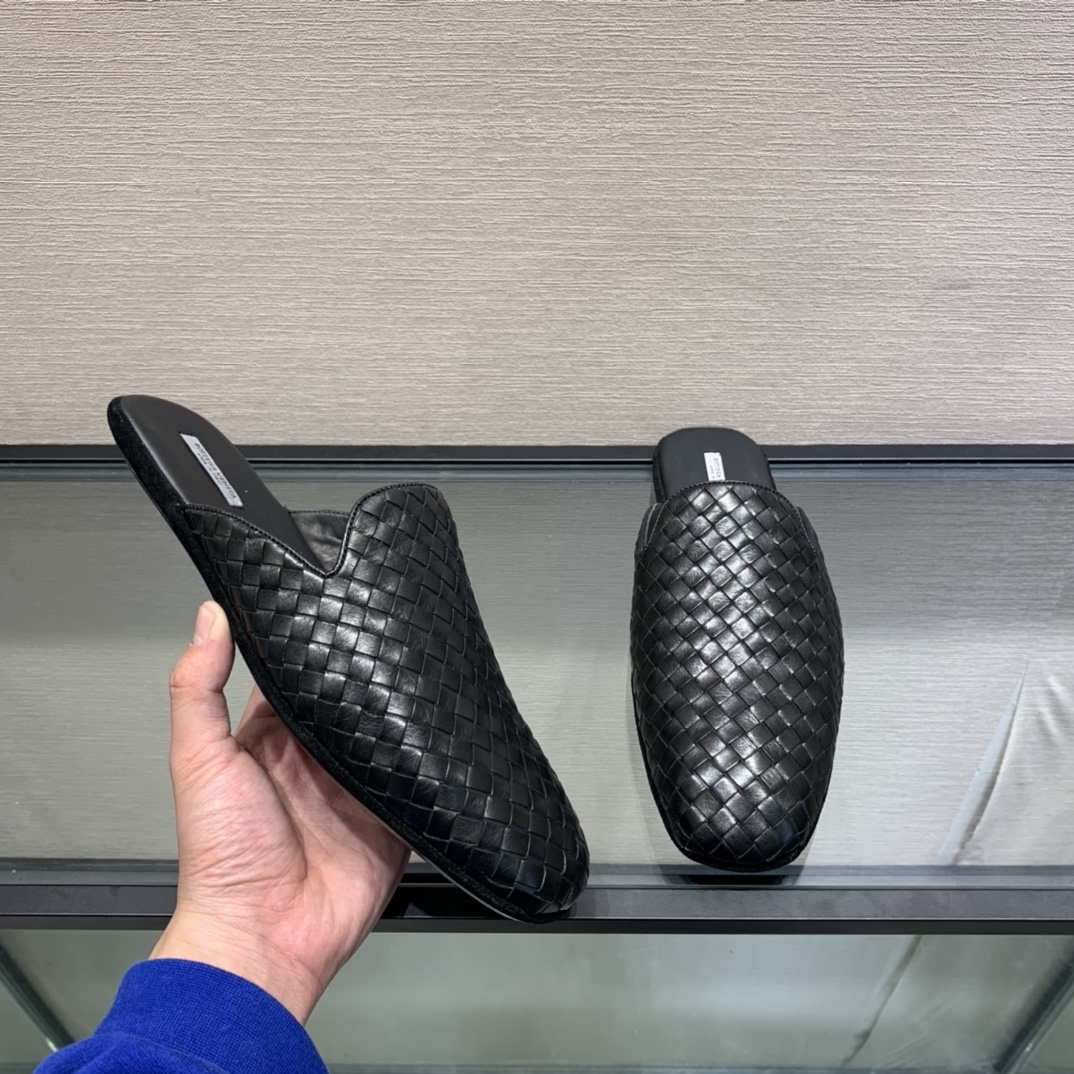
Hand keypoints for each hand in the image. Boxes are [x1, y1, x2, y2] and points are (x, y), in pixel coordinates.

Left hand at [150, 601, 409, 1022]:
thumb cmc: (222, 858)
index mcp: (268, 744)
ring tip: (425, 678)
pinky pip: (414, 783)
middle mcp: (313, 764)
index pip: (294, 680)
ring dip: (401, 717)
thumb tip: (208, 618)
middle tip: (393, 638)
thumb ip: (198, 689)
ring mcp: (353, 792)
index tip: (331, 611)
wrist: (264, 938)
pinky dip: (427, 764)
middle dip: (368, 678)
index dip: (311, 649)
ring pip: (385, 737)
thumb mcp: (200, 761)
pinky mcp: (388, 820)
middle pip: (348, 704)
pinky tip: (441, 738)